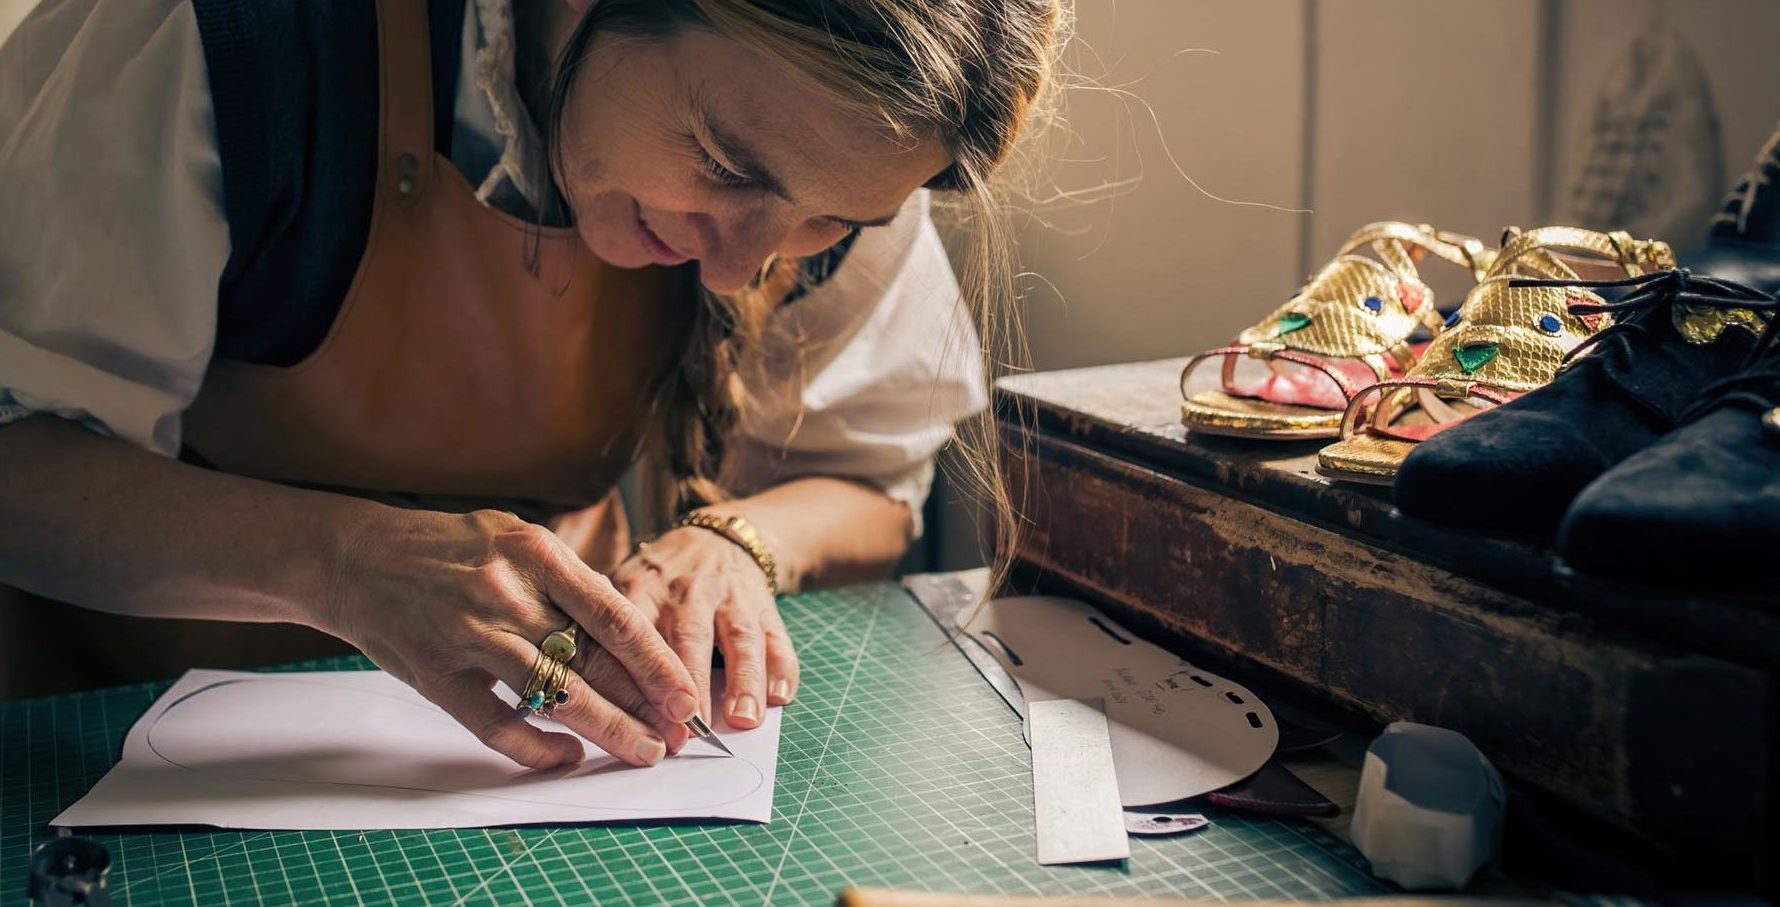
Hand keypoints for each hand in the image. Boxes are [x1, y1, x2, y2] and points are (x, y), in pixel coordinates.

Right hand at [320, 508, 699, 769]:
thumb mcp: (514, 538)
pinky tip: (568, 756)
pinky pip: (495, 724)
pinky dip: (535, 747)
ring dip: (605, 729)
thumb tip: (633, 636)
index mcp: (532, 552)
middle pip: (590, 659)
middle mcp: (504, 594)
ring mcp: (467, 636)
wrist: (354, 556)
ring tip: (642, 749)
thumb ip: (568, 580)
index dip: (655, 660)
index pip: (612, 613)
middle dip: (642, 702)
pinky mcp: (435, 675)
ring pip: (553, 695)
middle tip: (679, 732)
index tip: (685, 693)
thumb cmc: (447, 548)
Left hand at [609, 525, 798, 729]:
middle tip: (690, 732)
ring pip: (739, 638)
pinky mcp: (763, 606)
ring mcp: (730, 597)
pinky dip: (781, 668)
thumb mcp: (621, 588)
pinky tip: (780, 697)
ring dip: (744, 681)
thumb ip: (599, 630)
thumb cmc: (656, 583)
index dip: (638, 675)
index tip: (638, 719)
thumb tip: (569, 687)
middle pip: (689, 638)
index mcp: (643, 589)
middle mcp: (687, 591)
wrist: (714, 539)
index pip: (637, 634)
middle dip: (692, 686)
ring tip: (743, 720)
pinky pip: (775, 636)